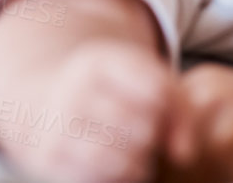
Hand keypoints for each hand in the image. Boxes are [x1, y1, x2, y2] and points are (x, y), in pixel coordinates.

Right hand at [0, 39, 181, 182]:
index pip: (156, 90)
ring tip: (138, 155)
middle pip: (141, 128)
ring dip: (139, 163)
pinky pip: (97, 179)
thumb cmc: (111, 90)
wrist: (47, 101)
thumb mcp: (143, 78)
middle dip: (153, 138)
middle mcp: (72, 89)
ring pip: (120, 159)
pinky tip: (119, 167)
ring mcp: (56, 126)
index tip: (163, 113)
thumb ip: (178, 107)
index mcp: (99, 60)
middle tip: (148, 138)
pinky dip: (118, 178)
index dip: (171, 110)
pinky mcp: (47, 159)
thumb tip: (185, 154)